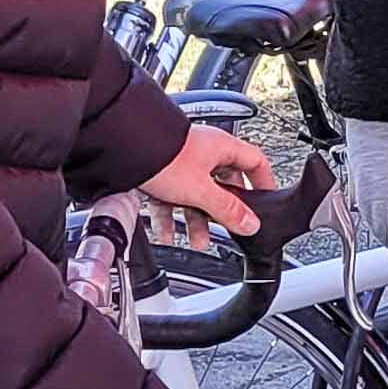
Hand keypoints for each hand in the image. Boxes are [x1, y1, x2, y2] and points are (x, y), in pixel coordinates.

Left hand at [142, 121, 274, 240]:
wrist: (120, 148)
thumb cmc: (161, 156)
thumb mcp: (201, 190)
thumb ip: (228, 210)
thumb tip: (251, 224)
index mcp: (222, 147)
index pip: (256, 162)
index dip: (264, 182)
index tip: (266, 201)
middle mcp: (204, 152)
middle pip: (224, 185)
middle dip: (222, 213)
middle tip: (225, 231)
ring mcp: (182, 161)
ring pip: (196, 194)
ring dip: (195, 219)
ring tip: (194, 240)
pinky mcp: (161, 170)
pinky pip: (173, 196)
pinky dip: (171, 216)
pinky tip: (167, 232)